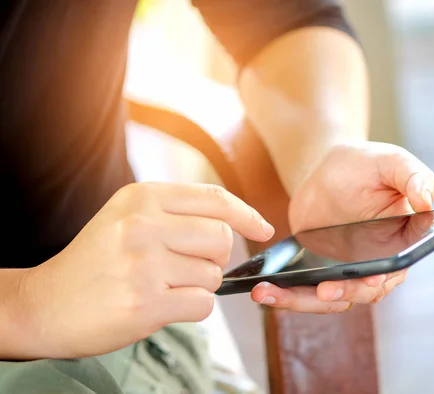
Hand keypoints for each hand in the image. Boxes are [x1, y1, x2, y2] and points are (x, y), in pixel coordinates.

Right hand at [18, 182, 273, 358]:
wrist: (44, 304)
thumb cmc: (94, 262)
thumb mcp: (126, 218)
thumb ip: (175, 214)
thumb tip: (235, 224)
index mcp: (141, 197)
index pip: (215, 199)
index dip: (247, 215)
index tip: (263, 229)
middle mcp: (143, 224)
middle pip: (222, 239)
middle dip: (214, 258)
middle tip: (184, 268)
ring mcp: (144, 263)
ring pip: (214, 275)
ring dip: (197, 286)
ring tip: (162, 286)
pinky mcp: (146, 301)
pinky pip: (204, 304)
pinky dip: (191, 309)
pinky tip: (160, 305)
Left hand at [251, 141, 433, 312]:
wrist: (325, 169)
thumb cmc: (365, 164)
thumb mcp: (391, 161)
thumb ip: (413, 175)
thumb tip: (428, 200)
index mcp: (403, 242)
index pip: (397, 268)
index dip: (383, 278)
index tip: (368, 280)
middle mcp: (379, 264)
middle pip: (364, 292)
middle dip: (343, 293)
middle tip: (322, 289)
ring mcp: (348, 272)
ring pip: (331, 299)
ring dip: (302, 302)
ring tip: (270, 294)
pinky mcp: (321, 272)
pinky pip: (306, 292)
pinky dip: (286, 296)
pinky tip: (264, 290)